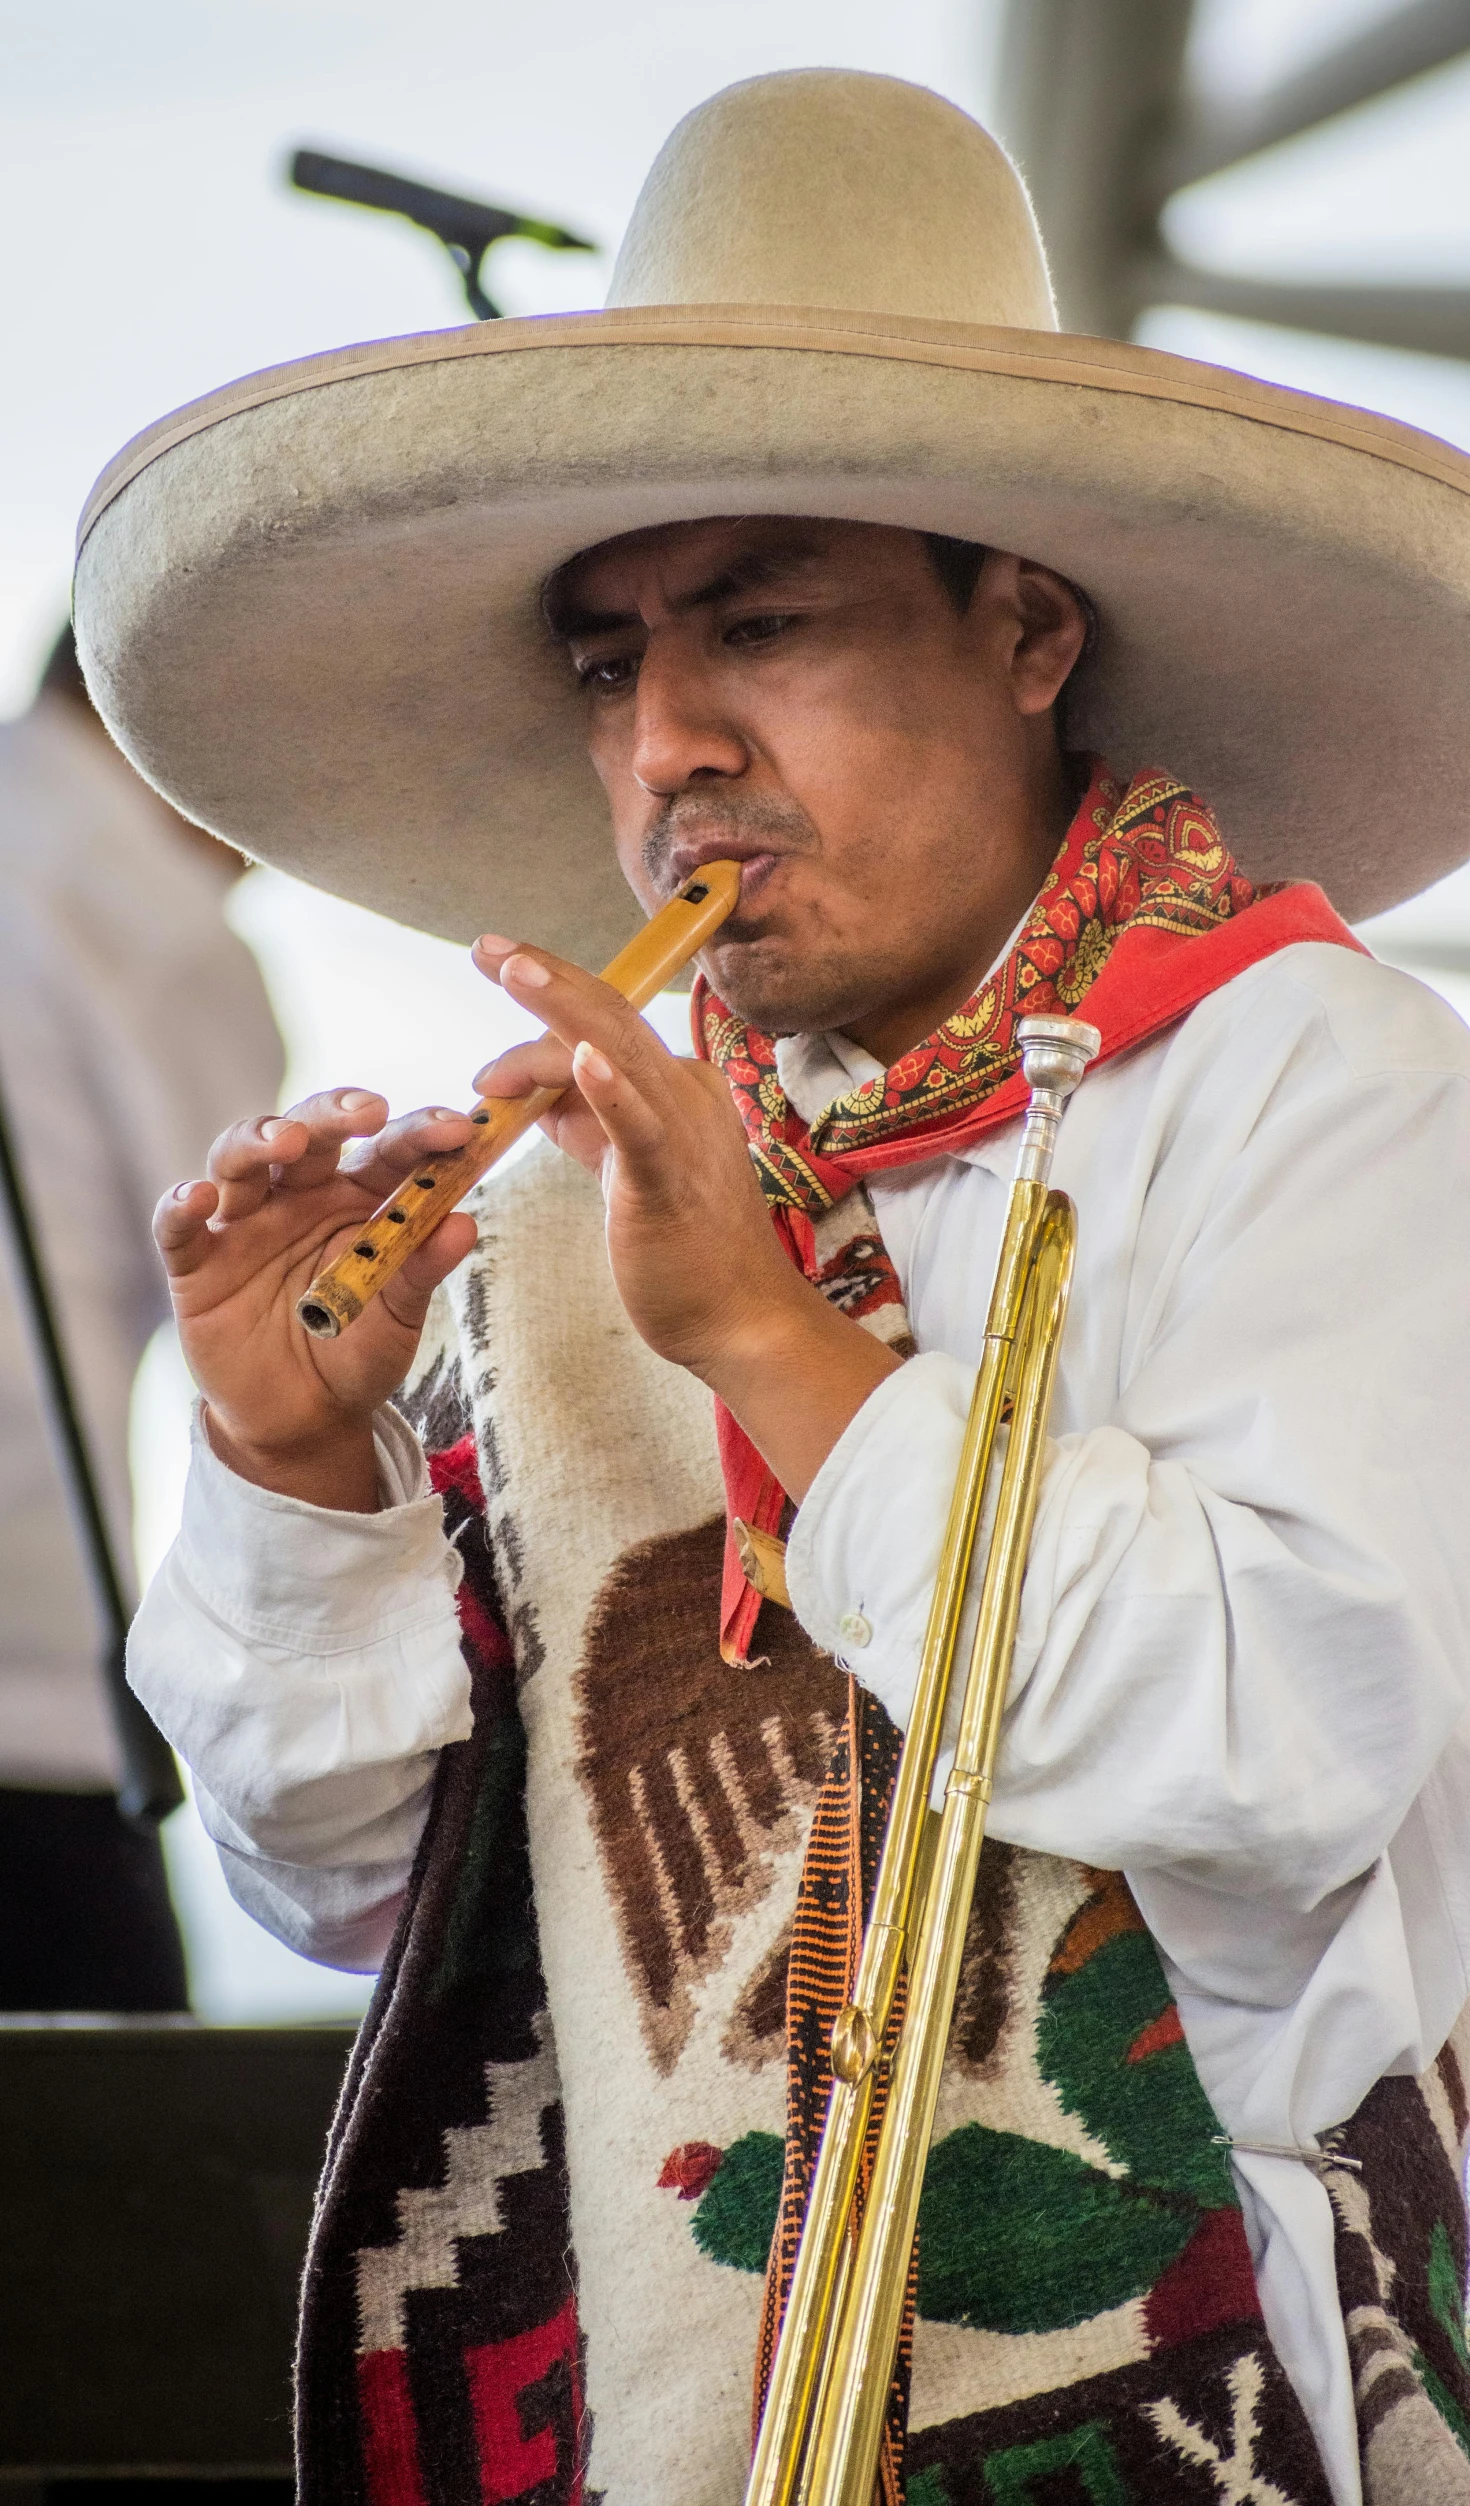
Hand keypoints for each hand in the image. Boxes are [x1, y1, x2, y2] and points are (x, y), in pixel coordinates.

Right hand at [155, 1091, 479, 1509]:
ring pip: (238, 1160)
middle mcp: (298, 1198)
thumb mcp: (399, 1319)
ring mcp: (243, 1225)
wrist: (303, 1418)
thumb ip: (422, 1270)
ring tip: (286, 1140)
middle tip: (367, 1110)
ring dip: (258, 1139)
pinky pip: (177, 1228)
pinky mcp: (196, 1265)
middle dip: (332, 1113)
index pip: (387, 1150)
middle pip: (308, 1133)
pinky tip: (199, 1198)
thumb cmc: (357, 1352)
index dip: (420, 1132)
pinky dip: (180, 1207)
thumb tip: (464, 1224)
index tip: (457, 1128)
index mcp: (356, 1199)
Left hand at [473, 939, 899, 1497]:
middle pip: (607, 1018)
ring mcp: (682, 1133)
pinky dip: (610, 1089)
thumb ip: (590, 1122)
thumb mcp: (627, 1167)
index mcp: (675, 1088)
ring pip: (616, 1052)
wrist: (739, 1319)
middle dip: (545, 977)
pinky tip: (582, 1059)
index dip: (549, 995)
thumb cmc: (684, 1250)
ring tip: (513, 970)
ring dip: (561, 1008)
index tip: (501, 967)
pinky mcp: (669, 1182)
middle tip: (488, 947)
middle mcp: (684, 1094)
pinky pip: (639, 1128)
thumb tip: (545, 1085)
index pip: (601, 1028)